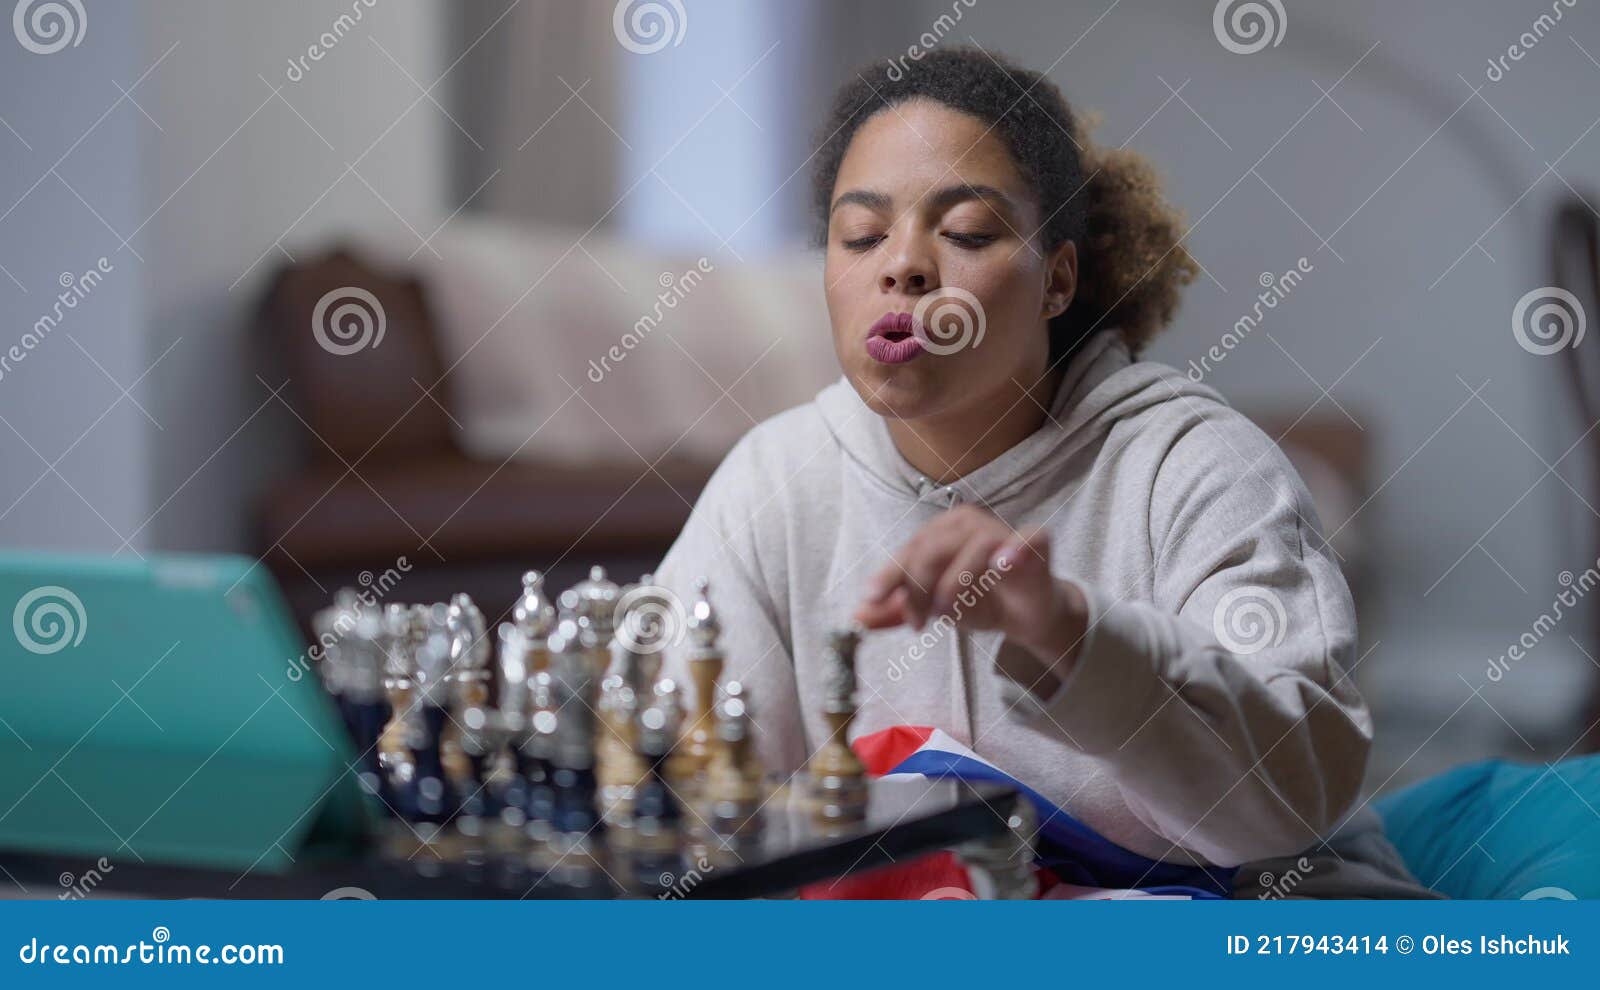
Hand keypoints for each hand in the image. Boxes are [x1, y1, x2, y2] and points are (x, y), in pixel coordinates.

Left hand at [853, 505, 1089, 692]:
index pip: (909, 550)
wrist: (1027, 614)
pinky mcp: (1035, 544)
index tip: (872, 603)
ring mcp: (1004, 531)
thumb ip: (899, 610)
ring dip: (955, 583)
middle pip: (933, 548)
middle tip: (918, 622)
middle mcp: (969, 523)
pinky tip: (1001, 564)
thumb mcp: (934, 608)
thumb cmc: (981, 601)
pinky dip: (1013, 550)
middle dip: (918, 587)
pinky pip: (1026, 540)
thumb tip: (857, 616)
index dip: (889, 577)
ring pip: (972, 548)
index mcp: (942, 530)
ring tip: (946, 613)